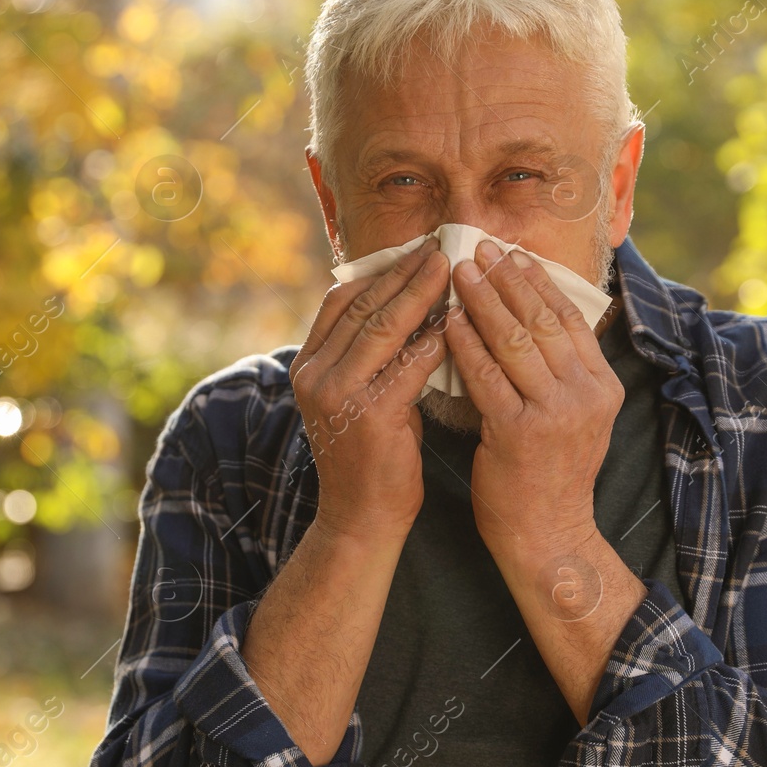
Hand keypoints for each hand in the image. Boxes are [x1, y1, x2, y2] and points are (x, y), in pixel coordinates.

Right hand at [290, 237, 451, 543]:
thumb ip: (373, 355)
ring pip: (382, 327)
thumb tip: (411, 305)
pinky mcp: (369, 416)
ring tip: (452, 269)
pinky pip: (407, 364)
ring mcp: (336, 395)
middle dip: (404, 272)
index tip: (415, 249)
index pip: (341, 300)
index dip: (379, 271)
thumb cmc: (371, 457)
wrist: (362, 520)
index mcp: (308, 365)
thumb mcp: (361, 396)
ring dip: (421, 294)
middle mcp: (313, 375)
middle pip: (362, 306)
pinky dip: (434, 339)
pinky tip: (459, 322)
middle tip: (440, 246)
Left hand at [445, 239, 622, 565]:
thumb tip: (536, 316)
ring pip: (514, 340)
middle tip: (478, 247)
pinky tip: (446, 321)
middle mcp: (586, 395)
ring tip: (458, 272)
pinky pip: (485, 376)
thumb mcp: (577, 418)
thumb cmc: (551, 474)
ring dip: (482, 300)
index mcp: (603, 386)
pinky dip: (464, 343)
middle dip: (507, 279)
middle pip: (541, 320)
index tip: (512, 253)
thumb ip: (564, 372)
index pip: (569, 318)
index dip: (538, 282)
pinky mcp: (518, 432)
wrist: (547, 536)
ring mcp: (555, 414)